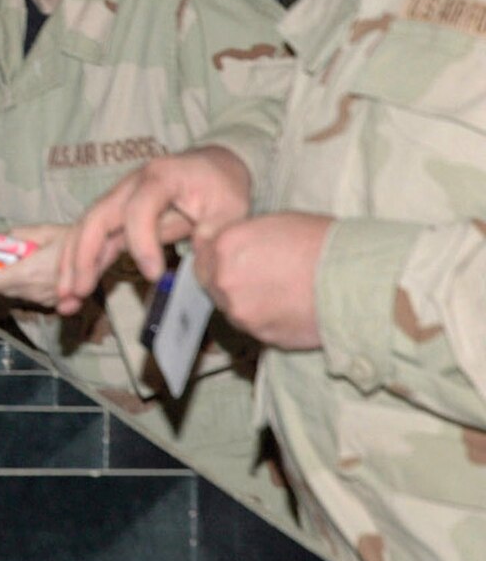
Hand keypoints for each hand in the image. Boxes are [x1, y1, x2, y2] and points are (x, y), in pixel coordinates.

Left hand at [0, 224, 65, 307]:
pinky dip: (22, 285)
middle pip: (0, 290)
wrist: (100, 250)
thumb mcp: (38, 231)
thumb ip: (12, 238)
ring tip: (7, 262)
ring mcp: (45, 299)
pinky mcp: (54, 301)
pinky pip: (29, 296)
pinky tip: (27, 269)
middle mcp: (34, 291)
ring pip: (14, 294)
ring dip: (6, 281)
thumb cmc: (69, 237)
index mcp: (28, 273)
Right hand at [56, 146, 251, 314]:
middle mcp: (128, 187)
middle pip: (95, 219)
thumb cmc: (221, 185)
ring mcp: (117, 202)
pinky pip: (92, 242)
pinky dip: (79, 266)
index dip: (142, 244)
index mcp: (158, 178)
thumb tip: (200, 259)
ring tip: (64, 300)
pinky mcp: (115, 220)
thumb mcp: (230, 207)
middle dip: (82, 256)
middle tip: (78, 291)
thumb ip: (216, 232)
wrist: (212, 166)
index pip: (138, 211)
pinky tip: (72, 293)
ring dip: (71, 265)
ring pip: (84, 231)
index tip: (156, 276)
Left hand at [194, 212, 329, 348]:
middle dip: (228, 280)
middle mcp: (225, 280)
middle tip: (258, 277)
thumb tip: (226, 246)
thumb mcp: (274, 223)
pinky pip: (256, 328)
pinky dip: (267, 320)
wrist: (358, 279)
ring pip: (233, 309)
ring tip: (279, 293)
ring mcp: (243, 312)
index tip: (229, 259)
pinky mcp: (263, 336)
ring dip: (247, 302)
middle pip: (212, 284)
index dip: (215, 256)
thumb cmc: (323, 243)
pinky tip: (289, 308)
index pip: (201, 254)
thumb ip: (241, 237)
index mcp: (225, 246)